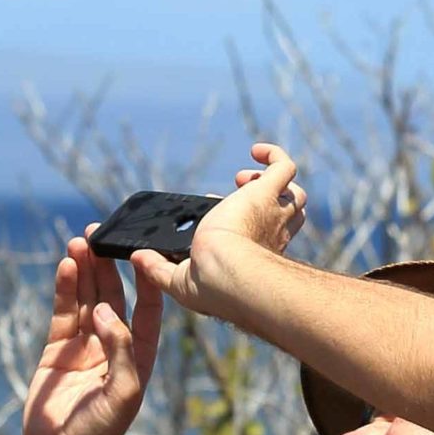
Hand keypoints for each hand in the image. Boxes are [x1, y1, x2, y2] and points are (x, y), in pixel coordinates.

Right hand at [23, 233, 162, 434]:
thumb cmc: (101, 431)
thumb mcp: (123, 391)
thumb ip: (120, 349)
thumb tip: (106, 313)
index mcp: (139, 356)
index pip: (147, 310)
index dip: (147, 281)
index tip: (144, 252)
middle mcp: (113, 346)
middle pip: (114, 296)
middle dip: (109, 266)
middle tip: (102, 234)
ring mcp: (84, 346)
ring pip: (86, 299)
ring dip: (85, 270)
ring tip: (81, 241)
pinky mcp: (57, 350)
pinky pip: (63, 313)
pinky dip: (65, 289)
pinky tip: (67, 266)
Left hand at [129, 141, 307, 313]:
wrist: (227, 273)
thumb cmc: (210, 284)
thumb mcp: (177, 280)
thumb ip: (157, 269)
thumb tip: (137, 258)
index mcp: (253, 254)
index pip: (256, 233)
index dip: (237, 219)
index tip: (211, 212)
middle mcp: (271, 233)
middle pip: (289, 215)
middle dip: (268, 202)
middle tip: (236, 193)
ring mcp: (274, 212)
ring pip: (296, 195)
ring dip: (274, 182)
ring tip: (244, 178)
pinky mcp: (268, 193)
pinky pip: (284, 166)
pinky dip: (273, 155)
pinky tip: (255, 150)